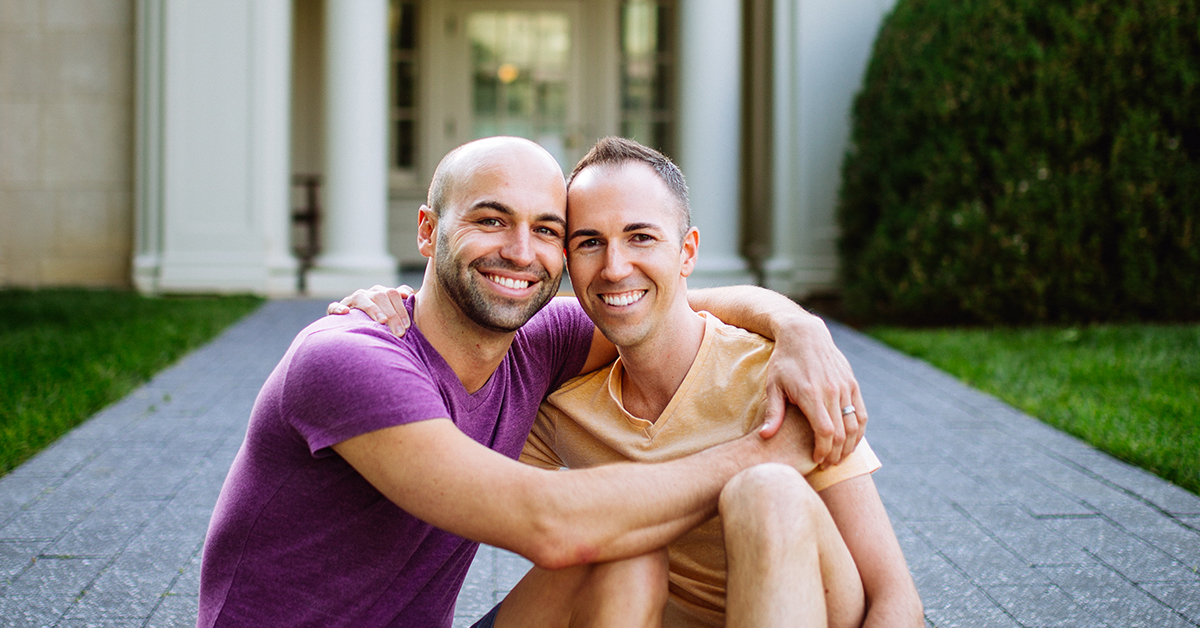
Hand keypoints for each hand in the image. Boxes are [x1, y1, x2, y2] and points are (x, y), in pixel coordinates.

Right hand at [327, 285, 414, 337]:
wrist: (350, 330)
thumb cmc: (378, 323)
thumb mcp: (391, 314)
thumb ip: (402, 306)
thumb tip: (412, 295)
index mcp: (381, 293)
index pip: (394, 293)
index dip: (402, 308)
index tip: (408, 325)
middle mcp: (367, 293)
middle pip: (381, 296)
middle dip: (392, 314)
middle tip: (399, 332)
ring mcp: (351, 300)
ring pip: (361, 298)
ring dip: (373, 309)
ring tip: (381, 321)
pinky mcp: (335, 309)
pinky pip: (335, 306)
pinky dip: (339, 308)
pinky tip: (345, 313)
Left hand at [759, 317, 866, 466]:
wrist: (804, 334)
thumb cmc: (784, 361)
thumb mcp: (773, 385)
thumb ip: (773, 412)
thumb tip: (766, 436)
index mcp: (811, 394)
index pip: (825, 432)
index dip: (823, 450)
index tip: (816, 460)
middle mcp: (832, 391)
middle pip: (842, 433)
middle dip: (836, 454)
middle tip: (827, 465)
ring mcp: (845, 387)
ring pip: (855, 425)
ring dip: (849, 445)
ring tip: (839, 457)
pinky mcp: (852, 383)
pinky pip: (861, 412)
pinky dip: (859, 430)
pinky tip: (851, 441)